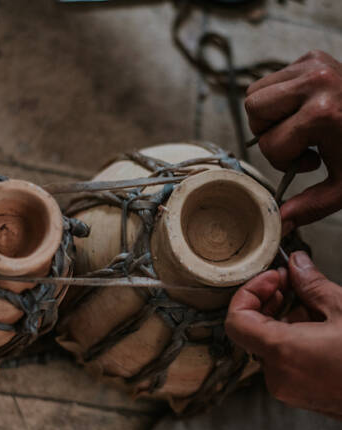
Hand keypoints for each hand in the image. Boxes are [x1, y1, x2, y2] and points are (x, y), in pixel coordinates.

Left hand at [225, 251, 341, 416]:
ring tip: (314, 302)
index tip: (270, 278)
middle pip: (253, 328)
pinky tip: (320, 324)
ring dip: (285, 316)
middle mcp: (278, 375)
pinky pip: (284, 358)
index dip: (248, 292)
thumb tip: (297, 265)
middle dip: (269, 300)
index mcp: (283, 352)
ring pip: (270, 342)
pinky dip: (293, 336)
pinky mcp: (301, 393)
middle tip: (288, 281)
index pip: (236, 319)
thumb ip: (312, 285)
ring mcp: (289, 388)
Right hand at [245, 50, 341, 232]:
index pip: (270, 143)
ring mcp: (313, 64)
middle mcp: (315, 82)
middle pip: (254, 110)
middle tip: (297, 141)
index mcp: (322, 114)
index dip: (285, 160)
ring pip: (256, 93)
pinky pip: (272, 81)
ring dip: (269, 116)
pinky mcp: (312, 57)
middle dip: (268, 134)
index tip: (313, 160)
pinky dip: (279, 100)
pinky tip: (305, 111)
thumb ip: (310, 206)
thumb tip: (280, 223)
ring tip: (300, 126)